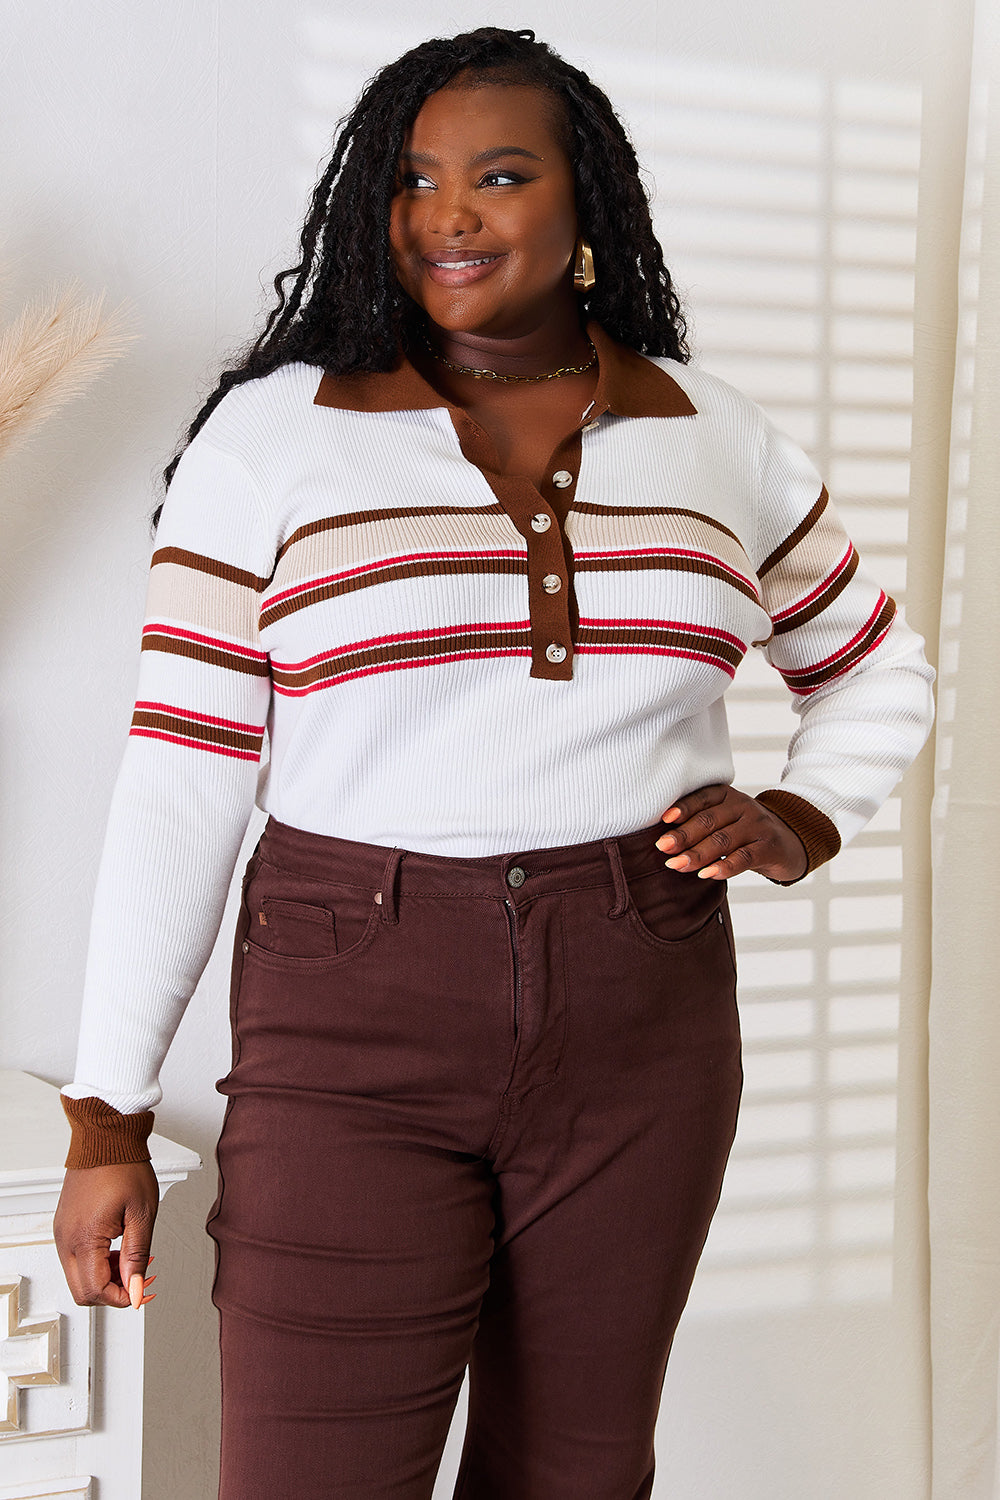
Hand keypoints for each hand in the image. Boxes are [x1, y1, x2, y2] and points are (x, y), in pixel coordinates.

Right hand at [53, 1162, 158, 1309]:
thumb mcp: (142, 1214)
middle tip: (138, 1274)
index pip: (96, 1291)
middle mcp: (66, 1240)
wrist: (105, 1138)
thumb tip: (136, 1289)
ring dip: (105, 1276)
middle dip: (113, 1290)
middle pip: (83, 1291)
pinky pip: (74, 1258)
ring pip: (78, 1277)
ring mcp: (62, 1233)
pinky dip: (96, 1262)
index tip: (143, 1287)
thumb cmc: (124, 1166)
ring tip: (131, 1257)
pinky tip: (117, 1246)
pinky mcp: (63, 1226)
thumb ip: (138, 1256)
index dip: (123, 1296)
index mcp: (84, 1238)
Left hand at [655, 784, 807, 882]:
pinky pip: (744, 858)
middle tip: (663, 848)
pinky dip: (724, 867)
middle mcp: (743, 806)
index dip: (682, 808)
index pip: (702, 798)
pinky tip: (707, 874)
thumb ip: (700, 825)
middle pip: (708, 821)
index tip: (663, 820)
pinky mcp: (769, 847)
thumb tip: (666, 842)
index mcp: (727, 796)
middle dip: (683, 835)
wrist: (789, 842)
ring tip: (677, 865)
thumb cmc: (744, 833)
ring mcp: (757, 826)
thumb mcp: (725, 820)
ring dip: (697, 854)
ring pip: (722, 840)